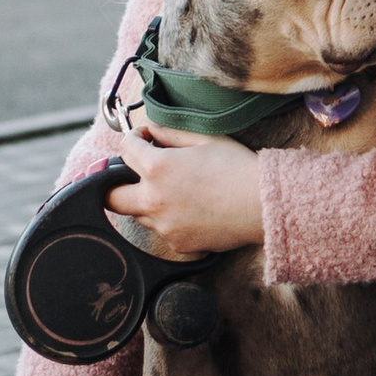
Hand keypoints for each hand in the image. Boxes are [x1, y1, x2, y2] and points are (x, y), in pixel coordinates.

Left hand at [108, 123, 267, 260]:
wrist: (263, 205)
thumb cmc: (238, 168)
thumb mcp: (203, 138)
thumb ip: (169, 132)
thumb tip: (150, 129)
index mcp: (157, 168)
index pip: (124, 150)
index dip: (133, 139)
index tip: (143, 139)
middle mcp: (154, 201)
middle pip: (112, 197)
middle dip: (117, 183)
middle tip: (135, 174)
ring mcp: (164, 227)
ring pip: (138, 215)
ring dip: (146, 201)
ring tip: (174, 191)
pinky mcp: (178, 245)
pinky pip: (162, 231)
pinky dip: (168, 220)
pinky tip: (190, 209)